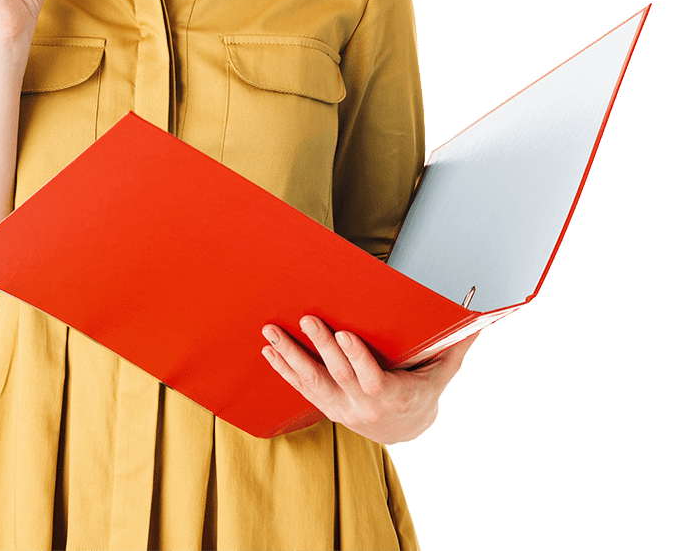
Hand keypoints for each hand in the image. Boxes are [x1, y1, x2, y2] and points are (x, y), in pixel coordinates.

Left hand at [262, 315, 479, 444]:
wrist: (404, 429)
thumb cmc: (423, 391)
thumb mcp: (442, 372)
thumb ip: (455, 346)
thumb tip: (478, 319)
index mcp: (394, 396)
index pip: (372, 379)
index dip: (358, 359)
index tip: (345, 335)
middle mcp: (363, 407)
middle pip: (338, 375)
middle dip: (320, 346)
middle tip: (307, 318)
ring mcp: (342, 408)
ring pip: (312, 382)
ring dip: (290, 356)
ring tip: (272, 332)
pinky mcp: (327, 406)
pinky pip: (302, 388)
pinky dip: (284, 369)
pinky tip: (269, 351)